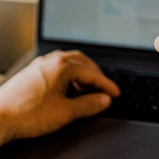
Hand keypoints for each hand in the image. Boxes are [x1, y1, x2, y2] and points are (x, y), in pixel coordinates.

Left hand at [0, 51, 119, 145]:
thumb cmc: (26, 114)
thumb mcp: (66, 112)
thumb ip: (89, 104)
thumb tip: (104, 99)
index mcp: (63, 66)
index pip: (92, 74)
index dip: (107, 85)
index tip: (115, 93)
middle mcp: (51, 61)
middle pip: (83, 62)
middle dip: (96, 75)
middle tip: (104, 89)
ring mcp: (40, 65)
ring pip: (69, 62)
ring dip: (82, 73)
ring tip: (87, 88)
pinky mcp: (32, 73)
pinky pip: (57, 67)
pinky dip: (69, 75)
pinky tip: (67, 87)